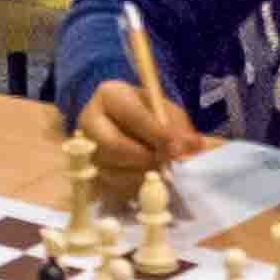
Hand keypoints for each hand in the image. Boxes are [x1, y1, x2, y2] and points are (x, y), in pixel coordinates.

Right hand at [79, 74, 206, 178]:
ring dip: (142, 172)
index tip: (178, 148)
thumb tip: (195, 147)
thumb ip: (179, 127)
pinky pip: (113, 184)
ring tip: (160, 166)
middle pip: (114, 145)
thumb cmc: (144, 110)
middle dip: (146, 157)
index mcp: (109, 95)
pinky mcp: (89, 170)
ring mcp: (85, 148)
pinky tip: (147, 176)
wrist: (117, 118)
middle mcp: (89, 121)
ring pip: (113, 169)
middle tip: (169, 160)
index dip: (157, 134)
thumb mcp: (163, 109)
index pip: (133, 116)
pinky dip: (135, 183)